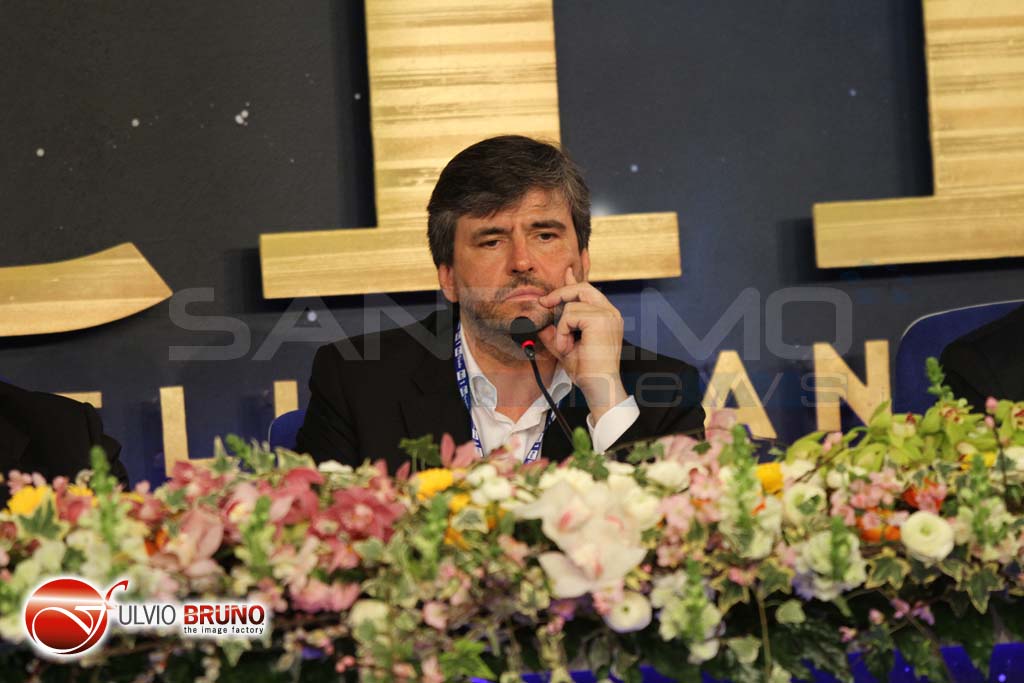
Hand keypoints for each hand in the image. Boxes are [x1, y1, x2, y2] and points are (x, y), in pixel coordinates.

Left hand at [536, 267, 627, 421]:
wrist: (598, 386)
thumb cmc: (586, 370)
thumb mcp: (565, 345)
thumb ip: (555, 329)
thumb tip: (543, 315)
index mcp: (606, 316)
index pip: (589, 290)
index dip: (575, 280)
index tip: (566, 270)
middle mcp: (611, 312)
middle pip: (582, 288)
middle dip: (560, 292)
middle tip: (544, 303)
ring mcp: (608, 314)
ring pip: (572, 304)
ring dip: (561, 326)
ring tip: (566, 345)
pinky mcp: (601, 319)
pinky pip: (570, 315)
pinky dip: (563, 331)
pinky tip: (568, 346)